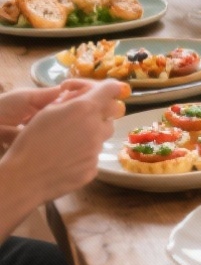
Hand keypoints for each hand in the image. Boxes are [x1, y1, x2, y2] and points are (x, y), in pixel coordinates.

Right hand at [3, 79, 126, 204]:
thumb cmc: (31, 140)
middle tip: (80, 120)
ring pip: (102, 138)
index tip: (103, 92)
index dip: (108, 88)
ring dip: (91, 136)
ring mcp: (96, 150)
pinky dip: (83, 155)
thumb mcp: (47, 111)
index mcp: (85, 109)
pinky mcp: (93, 169)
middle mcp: (96, 128)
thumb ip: (70, 101)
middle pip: (110, 117)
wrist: (25, 176)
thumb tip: (83, 97)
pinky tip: (65, 159)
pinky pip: (93, 157)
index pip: (112, 88)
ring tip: (68, 142)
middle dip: (99, 116)